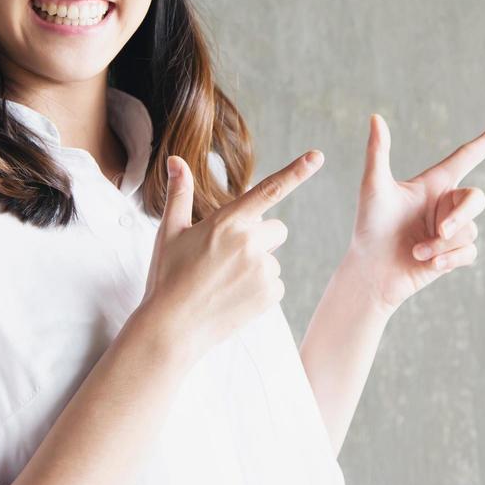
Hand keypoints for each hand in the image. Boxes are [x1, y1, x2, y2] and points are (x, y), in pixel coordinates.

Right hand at [140, 147, 325, 359]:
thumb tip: (175, 159)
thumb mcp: (169, 232)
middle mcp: (249, 242)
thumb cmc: (167, 277)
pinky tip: (234, 296)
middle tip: (227, 258)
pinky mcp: (270, 294)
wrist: (172, 328)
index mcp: (228, 221)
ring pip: (273, 258)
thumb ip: (180, 192)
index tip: (317, 156)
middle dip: (260, 238)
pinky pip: (276, 282)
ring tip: (225, 282)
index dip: (296, 171)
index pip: (269, 190)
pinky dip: (260, 288)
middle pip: (277, 229)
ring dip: (257, 265)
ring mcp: (262, 269)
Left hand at [341, 113, 484, 314]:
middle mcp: (446, 205)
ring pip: (469, 230)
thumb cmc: (369, 226)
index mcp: (433, 184)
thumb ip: (378, 152)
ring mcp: (451, 230)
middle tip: (441, 230)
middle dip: (462, 215)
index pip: (465, 158)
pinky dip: (450, 257)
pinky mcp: (453, 255)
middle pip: (477, 198)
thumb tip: (375, 117)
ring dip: (441, 244)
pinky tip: (429, 263)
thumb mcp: (374, 187)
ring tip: (416, 251)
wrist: (370, 270)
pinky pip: (469, 252)